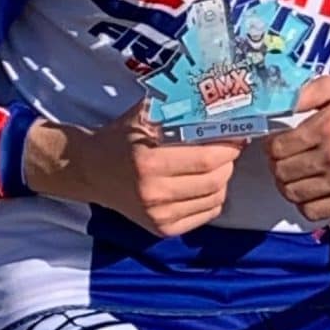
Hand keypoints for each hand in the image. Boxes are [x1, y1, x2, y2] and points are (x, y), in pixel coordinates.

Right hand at [23, 105, 242, 236]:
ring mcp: (158, 216)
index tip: (237, 135)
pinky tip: (204, 183)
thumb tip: (218, 100)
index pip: (207, 159)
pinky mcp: (162, 229)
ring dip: (223, 179)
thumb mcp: (144, 115)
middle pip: (215, 180)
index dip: (229, 146)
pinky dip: (213, 197)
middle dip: (229, 162)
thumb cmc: (122, 138)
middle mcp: (153, 193)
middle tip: (229, 148)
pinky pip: (206, 214)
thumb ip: (177, 106)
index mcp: (148, 162)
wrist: (92, 171)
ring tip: (216, 164)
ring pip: (215, 198)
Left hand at [265, 76, 329, 221]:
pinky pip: (314, 211)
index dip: (271, 146)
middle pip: (282, 173)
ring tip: (297, 174)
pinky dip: (305, 203)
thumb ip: (305, 94)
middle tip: (285, 158)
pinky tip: (312, 190)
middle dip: (277, 165)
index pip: (278, 148)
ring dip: (288, 185)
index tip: (278, 143)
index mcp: (326, 128)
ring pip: (293, 194)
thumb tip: (277, 108)